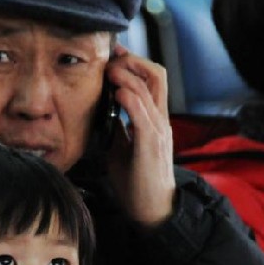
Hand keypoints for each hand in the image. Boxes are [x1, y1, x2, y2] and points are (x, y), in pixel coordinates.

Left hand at [104, 45, 174, 227]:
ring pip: (151, 91)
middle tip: (111, 57)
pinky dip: (132, 101)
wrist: (152, 210)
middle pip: (156, 76)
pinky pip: (145, 117)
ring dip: (128, 75)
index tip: (113, 54)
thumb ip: (117, 128)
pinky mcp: (151, 146)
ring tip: (110, 68)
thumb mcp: (122, 148)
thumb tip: (103, 112)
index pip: (150, 80)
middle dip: (133, 61)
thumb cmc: (136, 181)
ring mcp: (158, 132)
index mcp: (153, 119)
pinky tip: (117, 92)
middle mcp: (160, 120)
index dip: (133, 63)